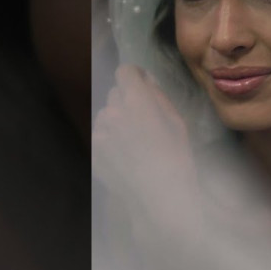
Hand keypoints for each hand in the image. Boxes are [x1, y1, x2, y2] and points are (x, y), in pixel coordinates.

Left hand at [93, 65, 200, 229]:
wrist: (159, 198)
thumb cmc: (177, 159)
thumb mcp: (177, 122)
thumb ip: (158, 97)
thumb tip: (146, 81)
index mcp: (136, 101)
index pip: (125, 72)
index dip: (135, 77)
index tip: (143, 87)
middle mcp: (113, 112)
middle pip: (115, 93)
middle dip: (127, 100)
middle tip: (142, 120)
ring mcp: (100, 132)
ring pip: (106, 114)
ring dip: (116, 119)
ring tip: (132, 140)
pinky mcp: (93, 150)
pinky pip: (101, 134)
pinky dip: (110, 139)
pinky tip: (124, 155)